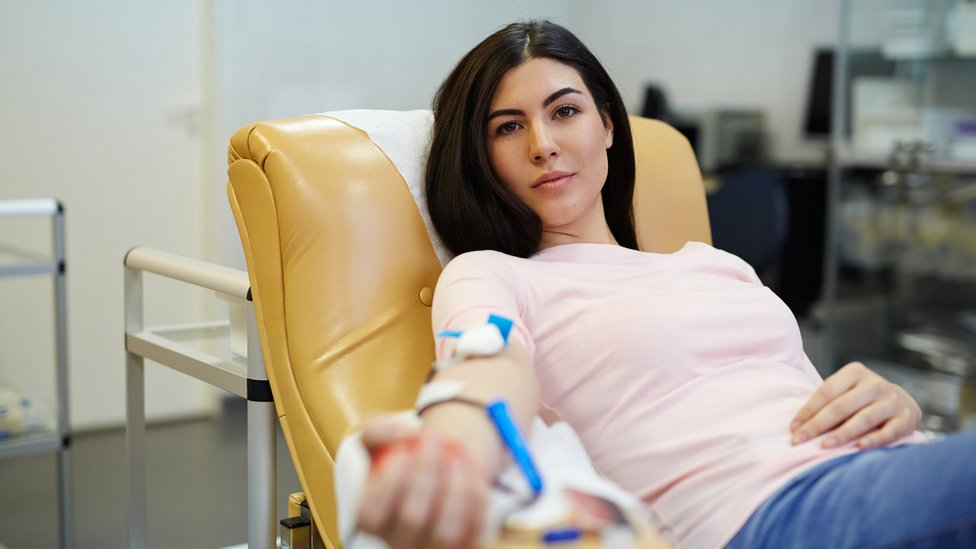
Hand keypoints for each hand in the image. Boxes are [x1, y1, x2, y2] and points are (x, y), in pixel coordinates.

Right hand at [357, 419, 488, 548]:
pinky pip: (474, 532)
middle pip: (412, 519)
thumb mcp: (378, 438)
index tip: (404, 451)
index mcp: (371, 520)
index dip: (388, 483)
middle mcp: (399, 543)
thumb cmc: (402, 456)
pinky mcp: (463, 548)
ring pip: (446, 532)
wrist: (440, 469)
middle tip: (435, 440)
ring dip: (456, 489)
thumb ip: (379, 430)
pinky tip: (472, 475)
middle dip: (426, 474)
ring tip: (457, 458)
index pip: (371, 514)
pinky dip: (477, 500)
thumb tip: (406, 435)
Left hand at [790, 362, 920, 449]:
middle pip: (840, 406)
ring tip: (824, 446)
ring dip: (841, 434)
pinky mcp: (906, 418)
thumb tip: (798, 426)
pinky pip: (888, 432)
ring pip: (863, 419)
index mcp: (855, 372)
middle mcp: (875, 383)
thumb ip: (827, 404)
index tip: (793, 429)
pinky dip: (873, 440)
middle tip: (799, 440)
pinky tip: (859, 448)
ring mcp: (892, 400)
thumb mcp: (845, 392)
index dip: (807, 411)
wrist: (901, 402)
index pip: (826, 392)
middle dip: (817, 425)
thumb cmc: (861, 400)